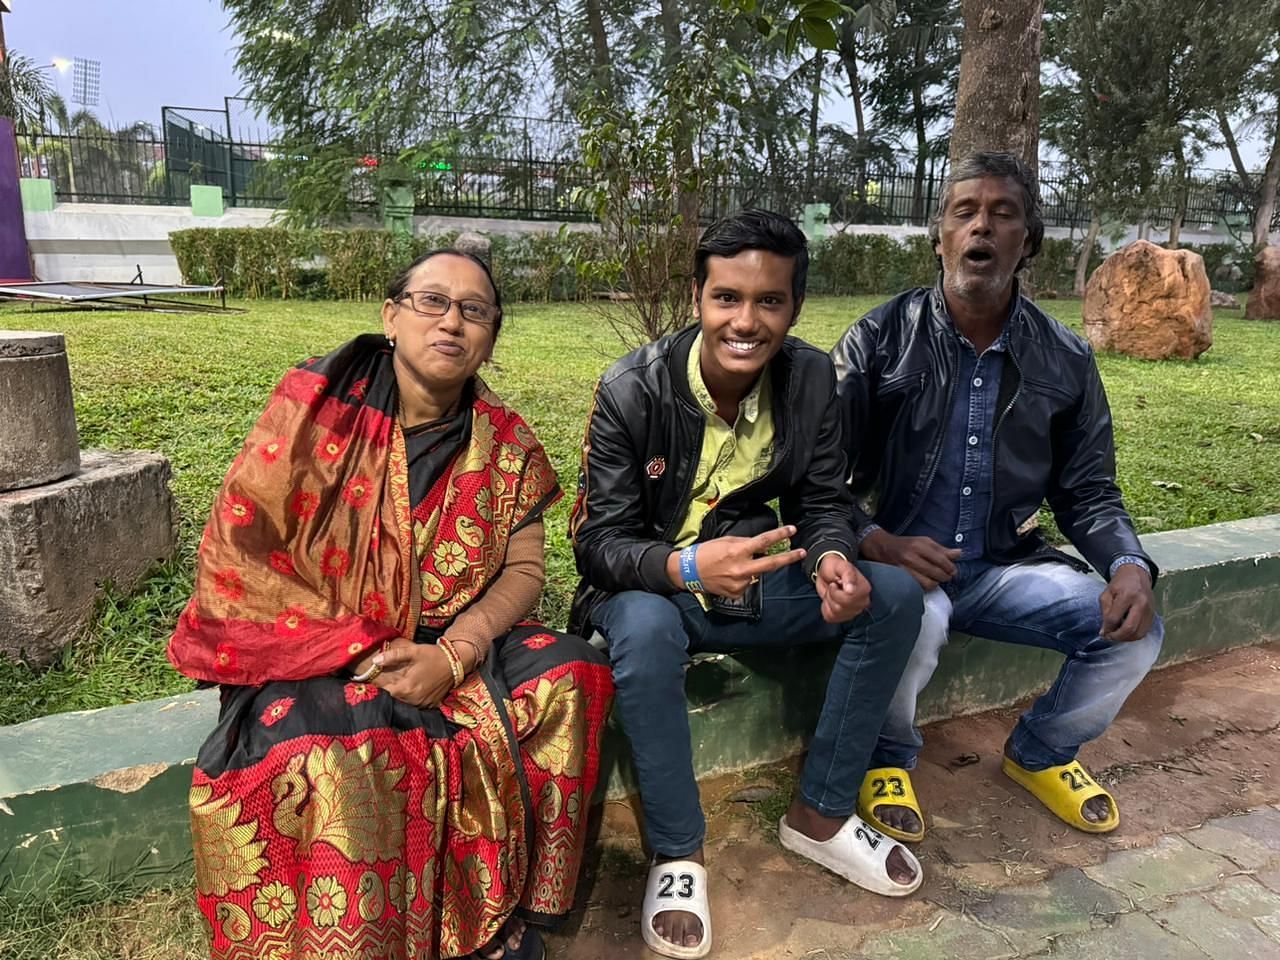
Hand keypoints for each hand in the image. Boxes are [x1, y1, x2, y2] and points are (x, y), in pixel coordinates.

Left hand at [369, 639, 456, 707]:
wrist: (456, 662)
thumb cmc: (433, 656)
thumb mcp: (413, 652)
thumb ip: (393, 656)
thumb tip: (375, 660)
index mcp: (408, 687)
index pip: (386, 693)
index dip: (380, 688)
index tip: (376, 681)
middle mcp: (415, 699)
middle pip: (394, 700)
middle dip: (390, 692)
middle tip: (388, 682)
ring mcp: (423, 704)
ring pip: (404, 704)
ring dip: (400, 696)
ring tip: (400, 685)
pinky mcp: (430, 705)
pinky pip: (415, 705)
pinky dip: (411, 699)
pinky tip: (413, 689)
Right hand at [666, 525, 805, 598]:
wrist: (688, 572)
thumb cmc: (707, 552)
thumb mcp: (726, 541)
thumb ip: (746, 544)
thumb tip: (762, 546)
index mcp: (737, 551)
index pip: (763, 541)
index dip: (780, 535)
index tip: (792, 530)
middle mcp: (740, 568)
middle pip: (771, 564)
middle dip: (789, 558)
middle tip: (802, 553)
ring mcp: (739, 583)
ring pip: (757, 575)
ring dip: (753, 569)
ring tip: (734, 566)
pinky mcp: (736, 593)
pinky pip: (747, 584)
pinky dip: (743, 579)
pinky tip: (730, 576)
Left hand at [815, 553, 871, 623]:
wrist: (828, 573)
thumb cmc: (836, 568)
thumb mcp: (841, 565)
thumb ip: (847, 575)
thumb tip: (850, 590)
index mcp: (864, 589)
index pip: (848, 599)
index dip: (836, 592)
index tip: (836, 582)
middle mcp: (862, 603)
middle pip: (840, 608)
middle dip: (831, 596)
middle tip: (833, 586)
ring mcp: (853, 611)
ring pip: (835, 614)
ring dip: (828, 601)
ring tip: (832, 592)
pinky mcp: (843, 617)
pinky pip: (830, 617)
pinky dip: (826, 608)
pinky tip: (830, 599)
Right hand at [859, 529, 960, 590]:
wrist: (882, 547)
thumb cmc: (905, 544)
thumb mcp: (924, 541)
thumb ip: (941, 549)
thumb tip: (959, 553)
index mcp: (919, 545)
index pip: (941, 560)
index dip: (950, 567)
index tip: (952, 570)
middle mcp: (911, 557)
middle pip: (936, 573)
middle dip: (945, 576)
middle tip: (947, 576)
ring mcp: (905, 569)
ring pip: (928, 583)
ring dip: (935, 583)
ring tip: (936, 580)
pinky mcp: (900, 578)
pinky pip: (918, 587)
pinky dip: (925, 586)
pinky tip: (926, 582)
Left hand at [1099, 563, 1154, 642]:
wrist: (1137, 575)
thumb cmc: (1120, 583)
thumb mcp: (1107, 594)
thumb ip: (1105, 613)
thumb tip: (1105, 631)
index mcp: (1127, 595)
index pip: (1114, 618)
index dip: (1107, 629)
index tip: (1103, 633)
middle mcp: (1141, 603)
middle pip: (1129, 629)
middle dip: (1117, 637)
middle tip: (1110, 637)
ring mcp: (1149, 610)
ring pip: (1139, 633)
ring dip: (1126, 638)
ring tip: (1117, 635)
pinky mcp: (1153, 615)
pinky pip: (1145, 631)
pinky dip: (1134, 635)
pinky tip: (1126, 632)